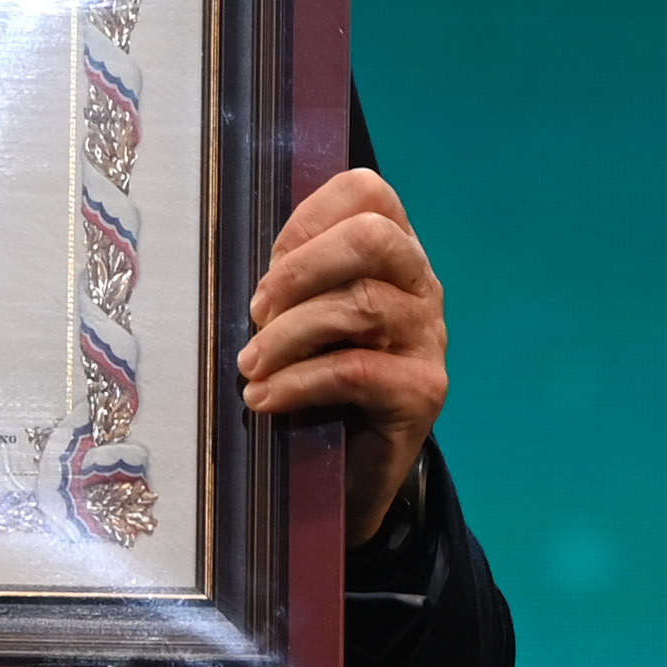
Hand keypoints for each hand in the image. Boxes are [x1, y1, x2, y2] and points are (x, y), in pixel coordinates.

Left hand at [236, 167, 448, 549]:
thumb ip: (289, 281)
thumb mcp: (301, 319)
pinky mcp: (424, 391)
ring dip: (288, 334)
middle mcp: (421, 286)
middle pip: (373, 238)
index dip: (309, 216)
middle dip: (302, 268)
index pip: (368, 192)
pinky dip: (299, 382)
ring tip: (250, 365)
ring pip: (360, 306)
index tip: (269, 260)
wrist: (352, 473)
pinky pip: (356, 370)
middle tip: (257, 310)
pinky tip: (266, 399)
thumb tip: (237, 268)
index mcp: (392, 253)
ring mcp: (428, 338)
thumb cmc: (319, 382)